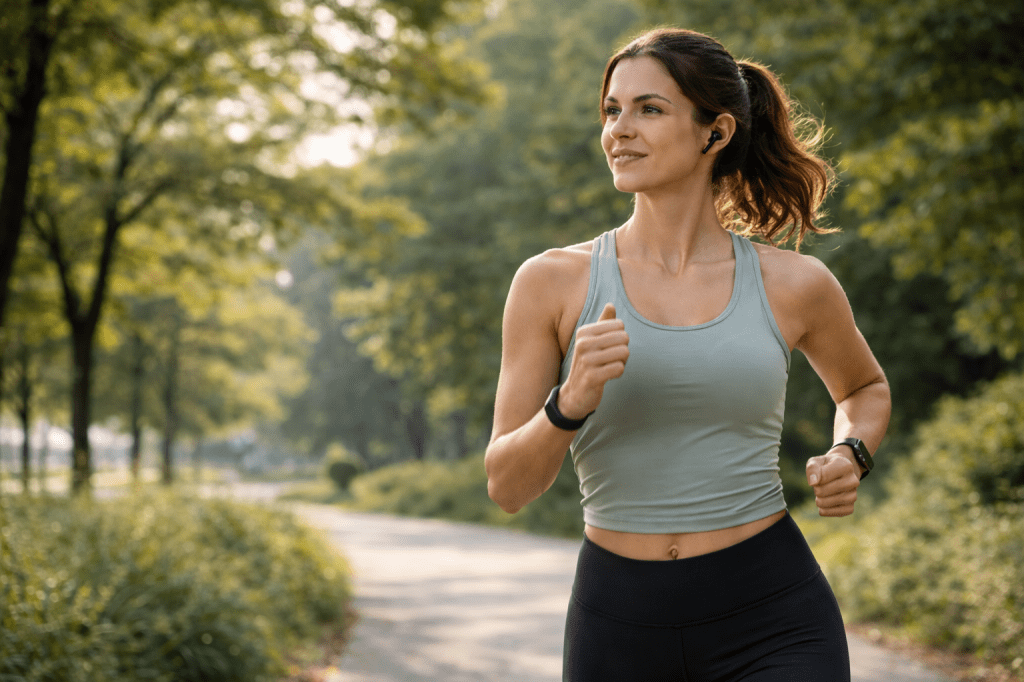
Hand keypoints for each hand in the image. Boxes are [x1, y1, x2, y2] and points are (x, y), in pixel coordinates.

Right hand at [559, 303, 628, 418]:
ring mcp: (586, 361)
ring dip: (622, 362)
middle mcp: (582, 344)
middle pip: (624, 337)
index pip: (619, 325)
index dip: (620, 337)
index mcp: (583, 332)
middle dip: (623, 350)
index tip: (608, 348)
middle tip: (611, 359)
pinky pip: (619, 368)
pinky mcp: (592, 377)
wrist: (575, 393)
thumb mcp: (592, 341)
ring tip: (609, 367)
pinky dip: (618, 373)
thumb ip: (603, 323)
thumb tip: (611, 305)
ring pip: (624, 352)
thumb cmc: (588, 363)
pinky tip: (608, 376)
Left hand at [805, 447, 860, 516]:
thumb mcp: (816, 461)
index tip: (816, 476)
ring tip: (821, 495)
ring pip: (830, 503)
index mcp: (845, 466)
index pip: (823, 476)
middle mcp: (853, 480)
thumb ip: (812, 468)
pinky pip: (837, 513)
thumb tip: (813, 482)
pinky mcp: (851, 507)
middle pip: (824, 491)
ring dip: (820, 500)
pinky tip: (824, 505)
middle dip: (816, 489)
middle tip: (819, 486)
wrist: (839, 473)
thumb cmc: (825, 467)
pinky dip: (826, 510)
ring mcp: (854, 494)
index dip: (814, 478)